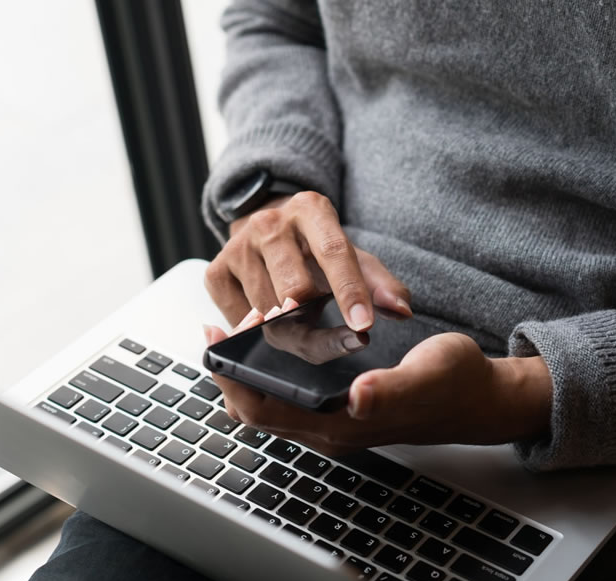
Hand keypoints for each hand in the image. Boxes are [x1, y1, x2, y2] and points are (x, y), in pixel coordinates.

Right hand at [205, 191, 411, 330]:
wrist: (265, 231)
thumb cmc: (315, 250)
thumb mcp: (353, 257)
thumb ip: (380, 284)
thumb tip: (401, 310)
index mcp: (310, 209)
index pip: (333, 253)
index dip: (350, 293)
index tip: (364, 327)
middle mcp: (269, 223)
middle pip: (295, 290)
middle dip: (315, 322)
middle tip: (330, 335)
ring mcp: (237, 247)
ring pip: (267, 312)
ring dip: (288, 329)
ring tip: (298, 321)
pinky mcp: (214, 272)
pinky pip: (240, 319)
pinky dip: (259, 329)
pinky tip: (270, 318)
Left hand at [205, 310, 551, 454]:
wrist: (481, 398)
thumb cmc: (456, 385)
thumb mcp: (429, 376)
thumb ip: (392, 390)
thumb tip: (357, 397)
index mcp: (338, 427)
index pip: (258, 410)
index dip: (230, 375)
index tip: (220, 332)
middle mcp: (324, 430)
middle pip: (250, 406)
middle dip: (231, 365)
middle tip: (232, 320)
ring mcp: (328, 421)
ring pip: (265, 400)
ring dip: (248, 363)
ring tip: (252, 320)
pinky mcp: (335, 408)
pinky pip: (284, 392)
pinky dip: (268, 364)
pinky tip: (274, 333)